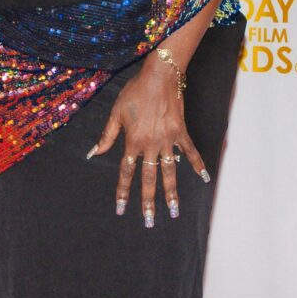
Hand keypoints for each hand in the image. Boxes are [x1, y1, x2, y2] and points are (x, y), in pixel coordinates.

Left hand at [88, 57, 210, 226]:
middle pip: (149, 179)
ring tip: (174, 212)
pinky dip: (197, 164)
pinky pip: (190, 151)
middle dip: (148, 202)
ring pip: (170, 171)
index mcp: (133, 141)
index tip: (121, 209)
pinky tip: (204, 178)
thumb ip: (106, 136)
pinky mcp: (181, 132)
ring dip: (172, 193)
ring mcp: (168, 140)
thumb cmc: (134, 92)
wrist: (160, 76)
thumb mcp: (116, 113)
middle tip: (150, 222)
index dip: (123, 192)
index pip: (126, 172)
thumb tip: (92, 154)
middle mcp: (151, 144)